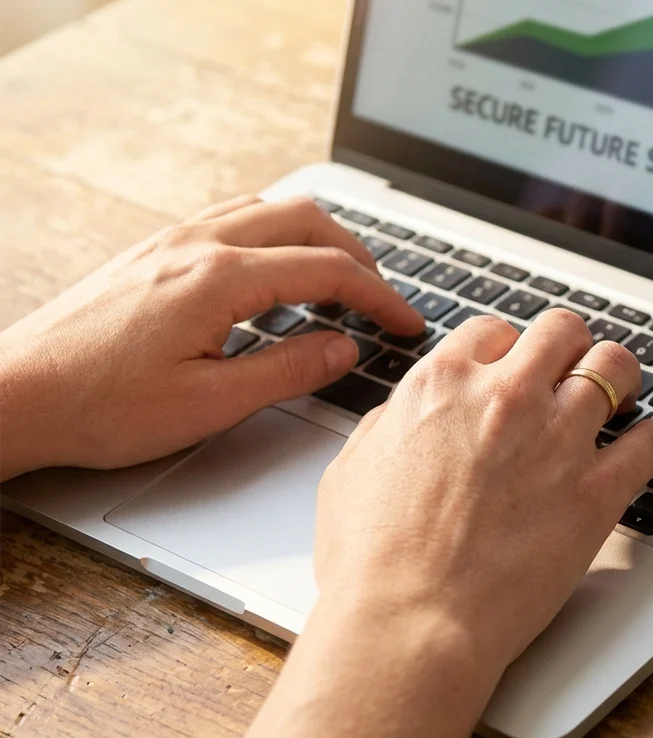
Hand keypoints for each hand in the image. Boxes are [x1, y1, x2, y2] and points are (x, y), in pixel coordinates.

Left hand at [0, 196, 423, 479]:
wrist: (14, 396)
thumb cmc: (99, 407)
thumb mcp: (210, 403)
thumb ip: (288, 369)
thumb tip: (344, 348)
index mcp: (218, 279)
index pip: (329, 270)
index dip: (381, 296)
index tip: (407, 323)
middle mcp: (196, 244)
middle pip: (307, 218)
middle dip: (359, 253)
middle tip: (384, 298)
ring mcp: (171, 241)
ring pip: (269, 208)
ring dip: (317, 236)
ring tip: (342, 279)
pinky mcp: (152, 252)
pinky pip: (233, 218)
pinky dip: (276, 234)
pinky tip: (277, 270)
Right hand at [232, 310, 652, 737]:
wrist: (410, 623)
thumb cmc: (372, 563)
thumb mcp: (353, 471)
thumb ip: (389, 427)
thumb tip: (406, 415)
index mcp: (442, 385)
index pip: (493, 331)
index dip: (507, 348)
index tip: (516, 365)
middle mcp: (506, 398)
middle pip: (560, 332)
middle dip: (569, 345)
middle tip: (574, 365)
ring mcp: (558, 440)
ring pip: (613, 368)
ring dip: (620, 375)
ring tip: (624, 390)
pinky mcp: (598, 490)